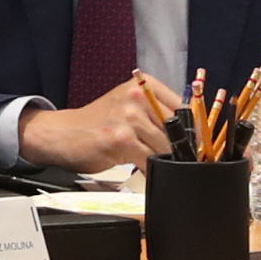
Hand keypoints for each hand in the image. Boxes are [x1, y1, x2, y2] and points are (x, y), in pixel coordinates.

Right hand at [17, 74, 182, 172]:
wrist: (63, 133)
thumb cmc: (98, 123)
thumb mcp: (128, 106)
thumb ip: (157, 112)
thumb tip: (192, 134)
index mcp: (144, 85)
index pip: (184, 107)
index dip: (193, 131)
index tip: (197, 146)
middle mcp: (138, 96)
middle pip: (177, 129)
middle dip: (181, 150)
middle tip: (182, 163)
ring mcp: (128, 117)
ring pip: (165, 147)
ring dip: (165, 162)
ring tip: (162, 169)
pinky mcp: (120, 139)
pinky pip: (149, 161)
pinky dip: (151, 172)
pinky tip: (148, 175)